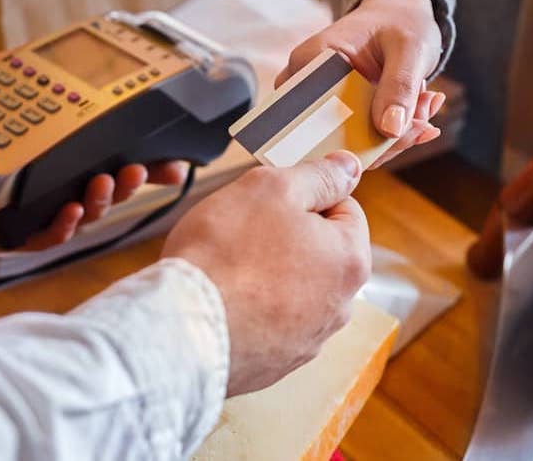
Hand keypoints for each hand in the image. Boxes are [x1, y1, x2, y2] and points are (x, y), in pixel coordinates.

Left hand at [0, 53, 188, 250]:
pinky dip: (66, 226)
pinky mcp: (8, 234)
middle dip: (135, 181)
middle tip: (145, 170)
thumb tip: (62, 52)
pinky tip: (72, 208)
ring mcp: (31, 209)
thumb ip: (28, 67)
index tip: (172, 157)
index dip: (144, 159)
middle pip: (109, 188)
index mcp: (52, 150)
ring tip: (104, 183)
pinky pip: (47, 237)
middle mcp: (48, 182)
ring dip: (104, 200)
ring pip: (86, 214)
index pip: (109, 155)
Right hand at [163, 151, 370, 395]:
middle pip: (321, 252)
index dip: (308, 194)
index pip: (347, 209)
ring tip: (229, 268)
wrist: (182, 331)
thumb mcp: (272, 189)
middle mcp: (339, 308)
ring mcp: (307, 341)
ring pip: (294, 289)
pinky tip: (224, 301)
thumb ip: (318, 176)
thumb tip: (348, 168)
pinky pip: (269, 324)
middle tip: (245, 230)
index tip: (274, 199)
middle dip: (288, 236)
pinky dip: (252, 310)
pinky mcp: (275, 364)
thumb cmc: (225, 255)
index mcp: (351, 261)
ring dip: (268, 274)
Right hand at [278, 0, 446, 168]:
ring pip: (352, 146)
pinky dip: (395, 133)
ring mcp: (323, 106)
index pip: (317, 115)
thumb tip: (390, 130)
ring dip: (395, 136)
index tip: (400, 133)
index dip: (354, 136)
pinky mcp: (341, 117)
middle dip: (384, 140)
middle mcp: (307, 87)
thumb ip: (400, 85)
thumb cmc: (400, 22)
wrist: (400, 17)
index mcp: (312, 62)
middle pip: (333, 138)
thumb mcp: (409, 47)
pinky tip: (422, 111)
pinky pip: (364, 141)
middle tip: (424, 122)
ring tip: (426, 104)